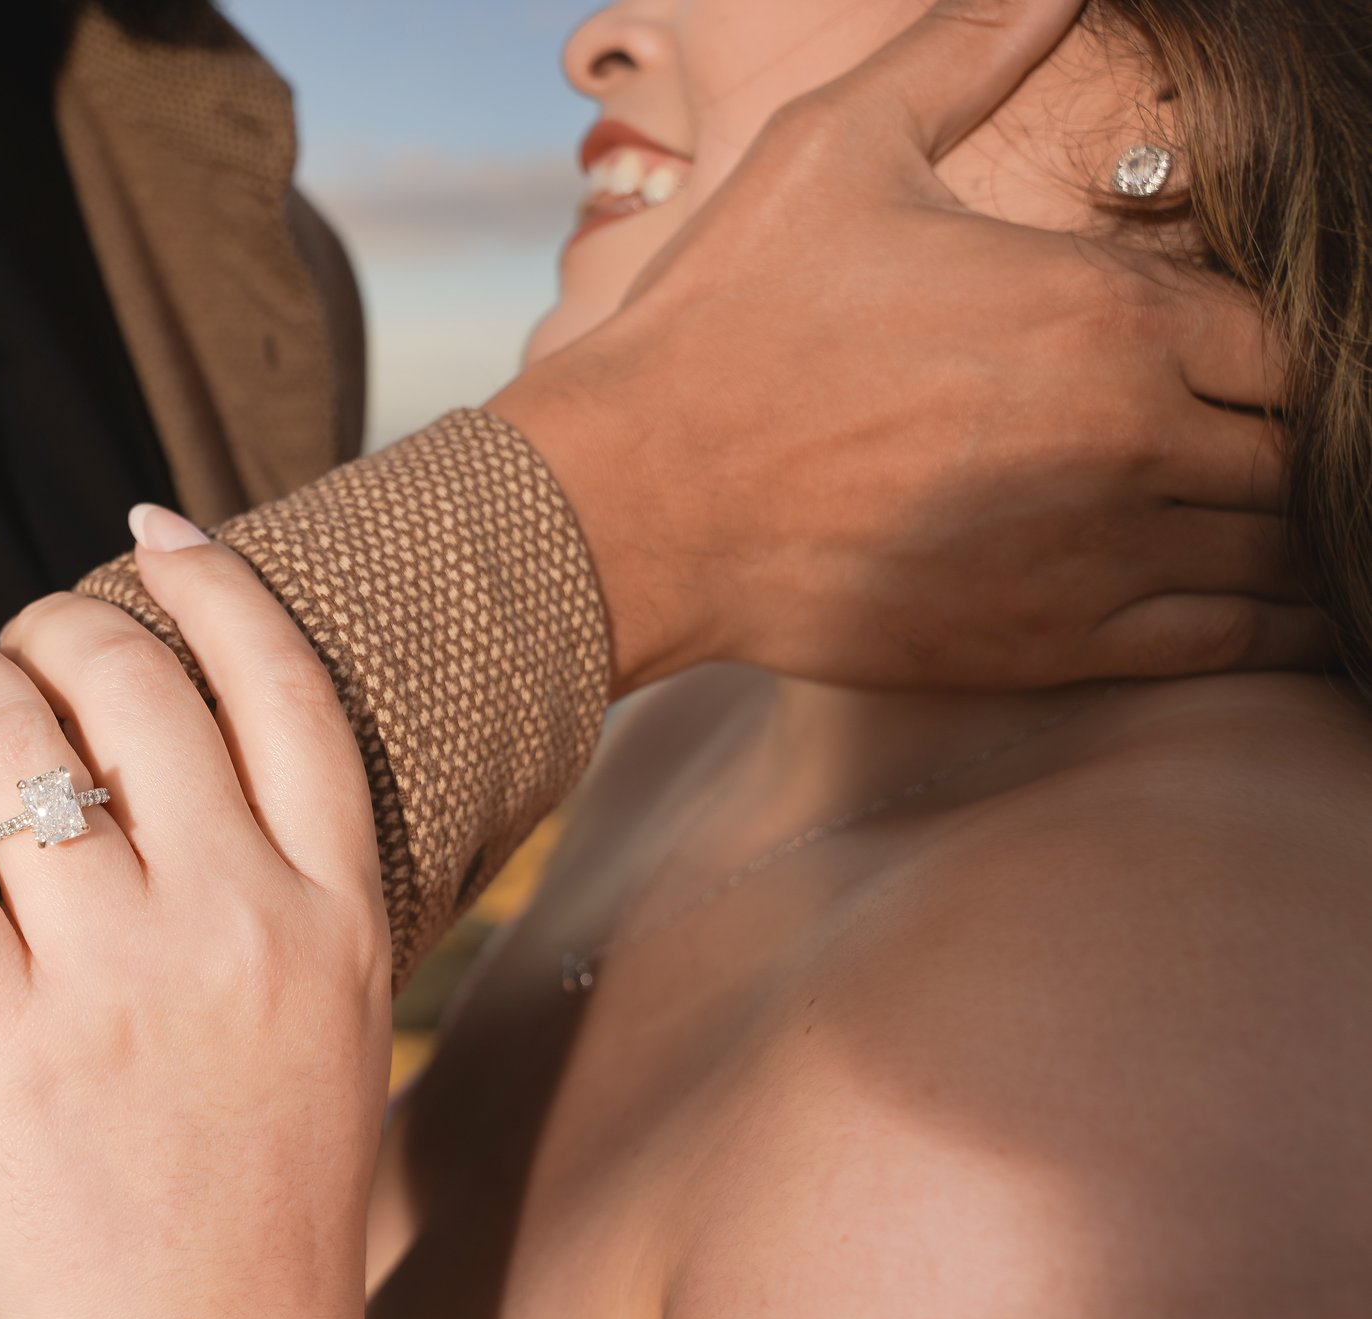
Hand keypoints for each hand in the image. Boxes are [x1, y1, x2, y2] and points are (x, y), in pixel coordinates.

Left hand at [0, 509, 441, 1318]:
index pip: (280, 685)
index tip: (150, 530)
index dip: (210, 581)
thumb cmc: (269, 1216)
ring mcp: (117, 983)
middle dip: (59, 626)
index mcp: (341, 914)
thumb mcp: (334, 1030)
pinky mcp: (0, 1048)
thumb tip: (185, 771)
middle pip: (138, 686)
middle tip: (16, 638)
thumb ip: (289, 898)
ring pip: (16, 746)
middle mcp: (238, 922)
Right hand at [491, 0, 1323, 693]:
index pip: (1285, 331)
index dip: (1267, 343)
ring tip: (1238, 510)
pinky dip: (1270, 622)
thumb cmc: (726, 327)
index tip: (1217, 353)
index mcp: (1103, 308)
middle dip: (1277, 433)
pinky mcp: (1055, 644)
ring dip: (1280, 524)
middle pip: (1299, 440)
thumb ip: (961, 53)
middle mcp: (1130, 434)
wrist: (635, 501)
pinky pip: (1232, 640)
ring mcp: (1099, 551)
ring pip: (1281, 543)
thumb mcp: (835, 150)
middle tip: (1230, 436)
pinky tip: (1259, 600)